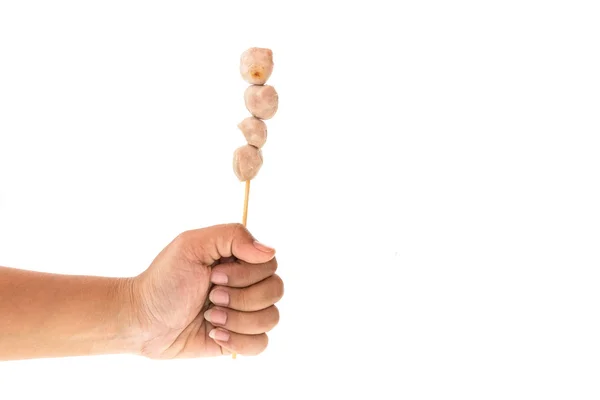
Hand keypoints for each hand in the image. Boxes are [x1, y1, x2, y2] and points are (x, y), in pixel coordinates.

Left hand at [130, 223, 283, 358]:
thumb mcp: (192, 245)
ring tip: (208, 317)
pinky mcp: (239, 339)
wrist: (142, 320)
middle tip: (211, 296)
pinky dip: (239, 341)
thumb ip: (233, 236)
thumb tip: (270, 251)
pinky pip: (261, 344)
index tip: (213, 276)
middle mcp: (247, 284)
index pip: (270, 263)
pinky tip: (215, 335)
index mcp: (239, 259)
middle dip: (241, 297)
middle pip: (275, 290)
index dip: (246, 274)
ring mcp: (245, 313)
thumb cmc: (164, 279)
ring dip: (238, 320)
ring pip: (271, 318)